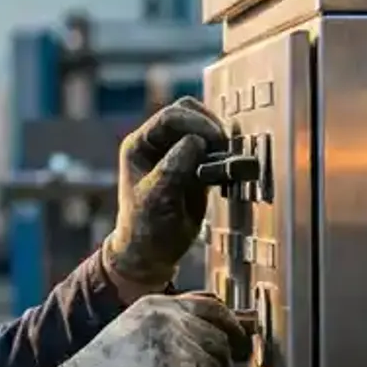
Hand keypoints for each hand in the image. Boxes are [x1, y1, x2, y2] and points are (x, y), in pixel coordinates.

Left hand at [103, 97, 228, 287]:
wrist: (152, 253)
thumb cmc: (146, 228)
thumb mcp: (157, 199)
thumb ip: (175, 168)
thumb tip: (196, 141)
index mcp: (139, 145)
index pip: (169, 117)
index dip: (195, 124)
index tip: (215, 141)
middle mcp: (156, 143)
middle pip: (187, 112)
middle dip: (208, 126)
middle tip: (222, 148)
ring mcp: (175, 152)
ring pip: (202, 126)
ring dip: (218, 139)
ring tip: (225, 161)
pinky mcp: (193, 165)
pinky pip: (212, 148)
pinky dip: (223, 154)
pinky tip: (227, 170)